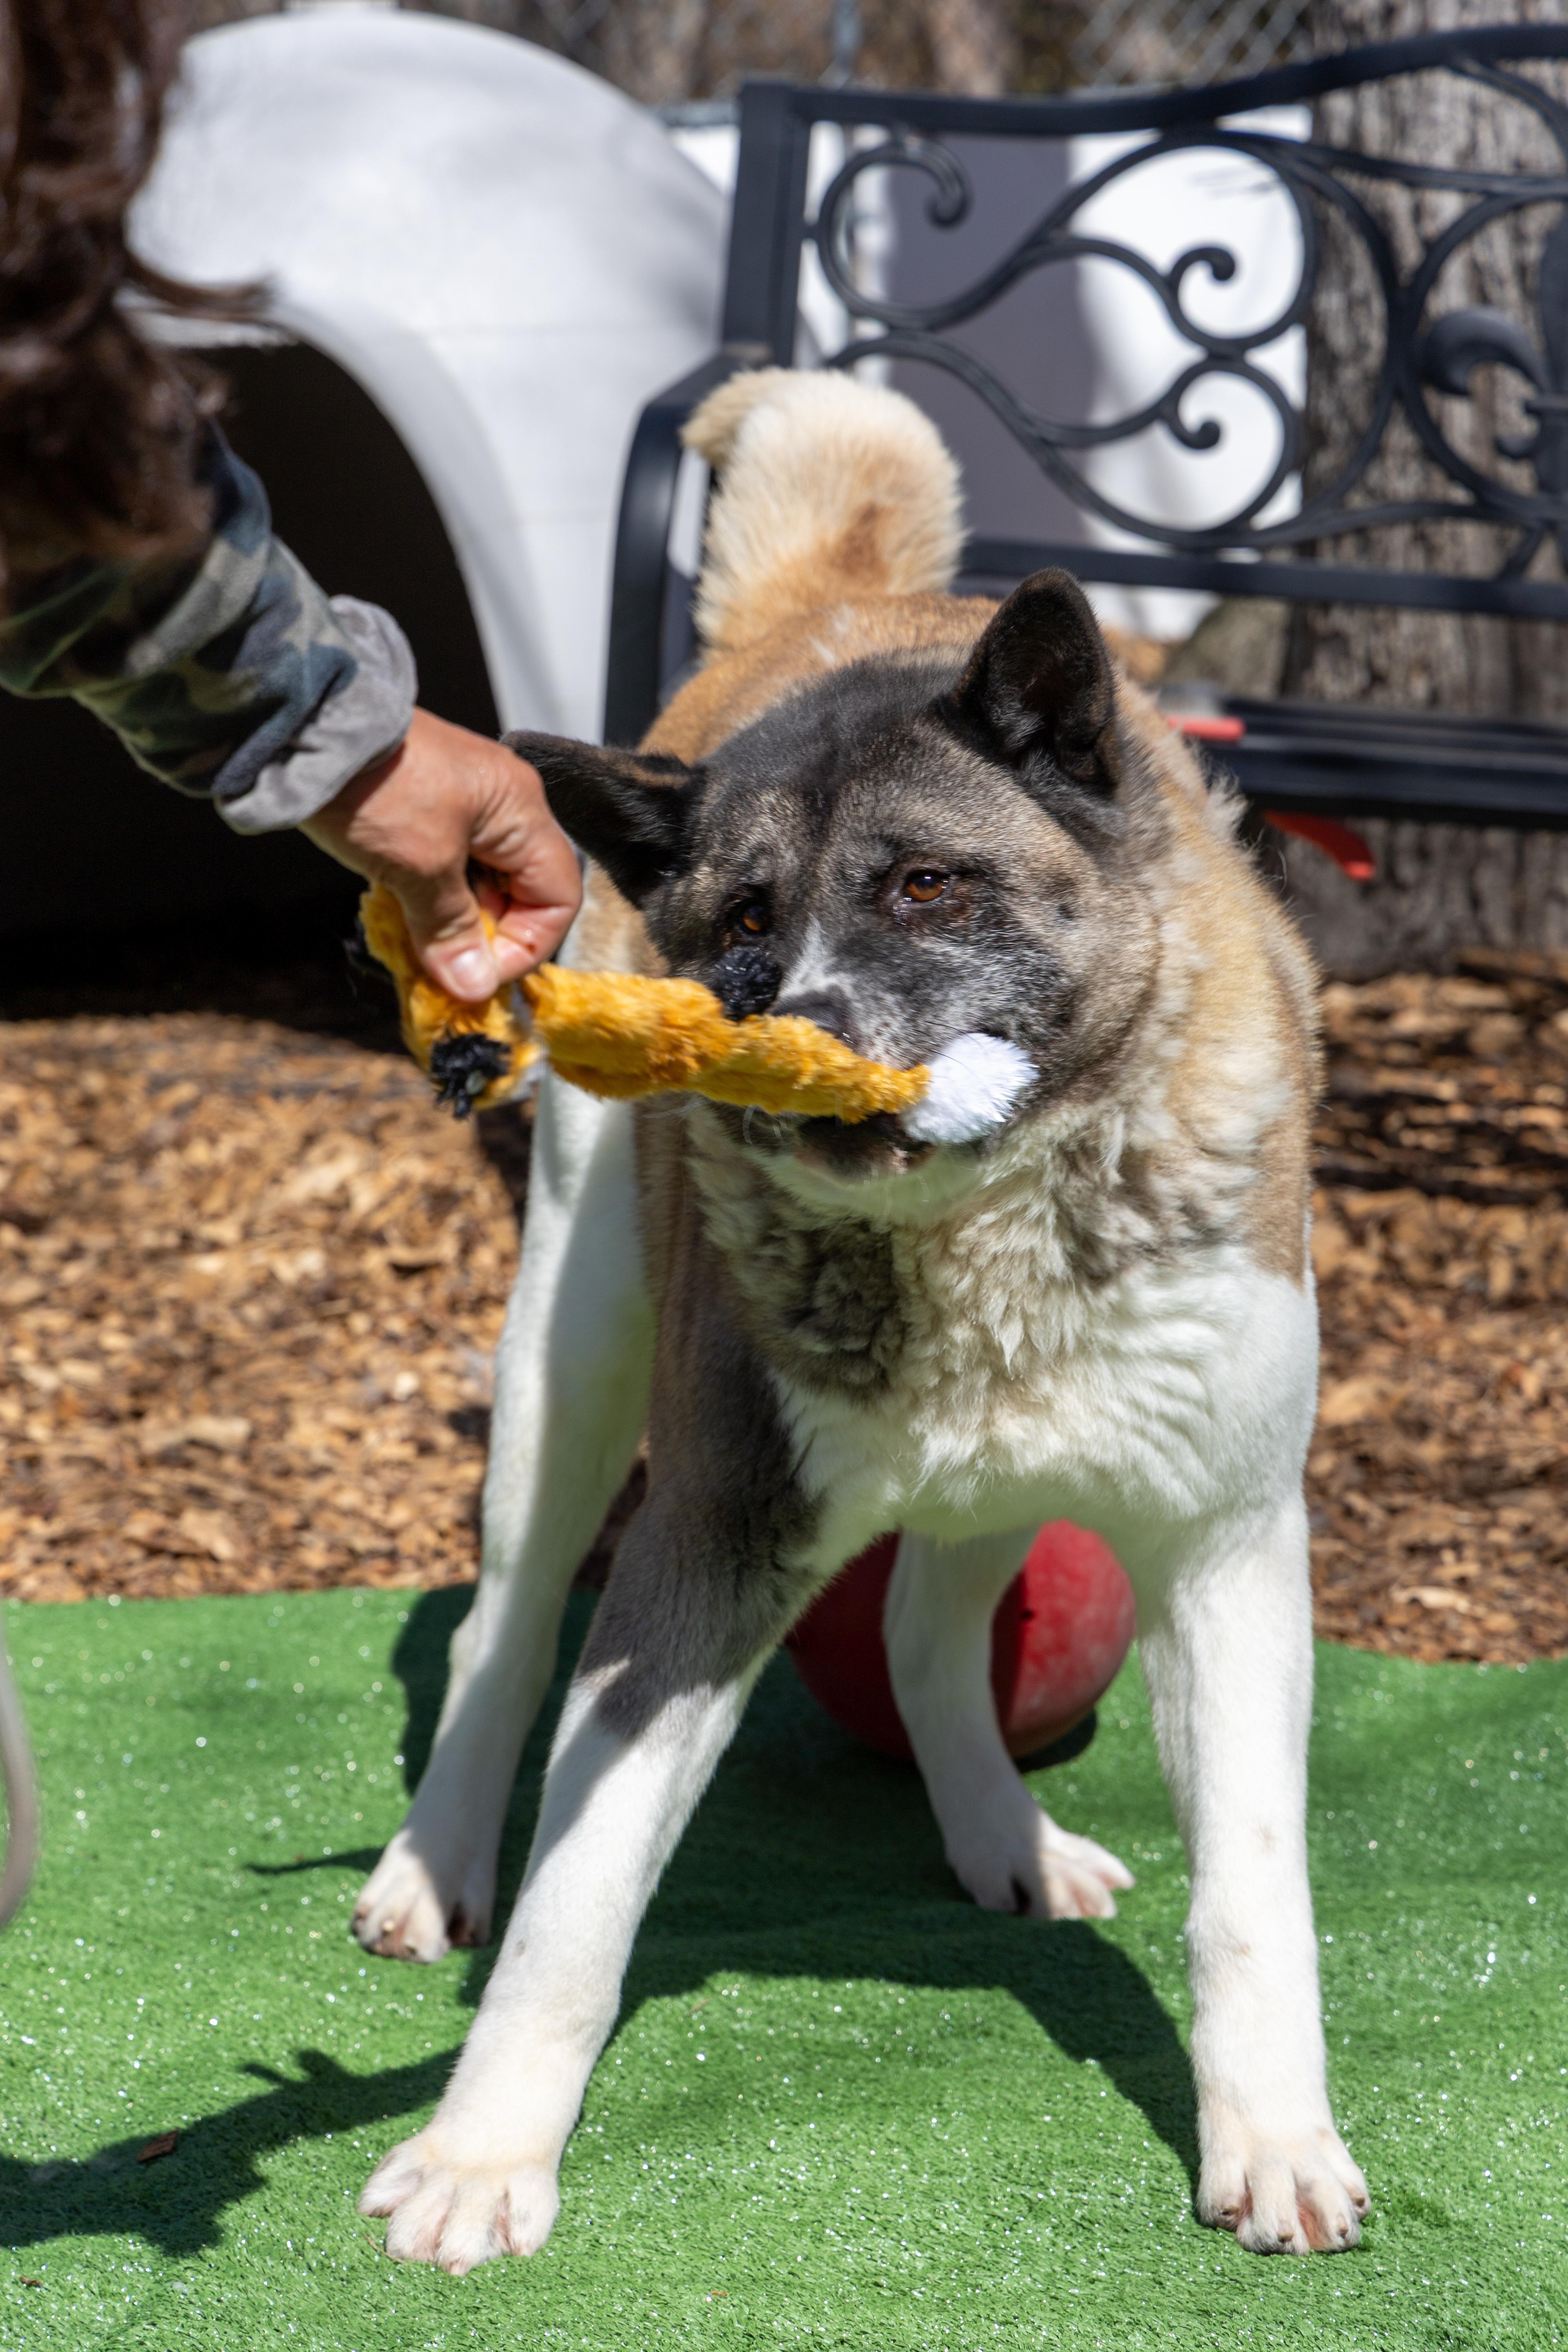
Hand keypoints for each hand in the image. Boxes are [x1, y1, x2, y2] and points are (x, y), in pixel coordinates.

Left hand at [302, 708, 581, 1001]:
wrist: (303, 725)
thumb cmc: (374, 784)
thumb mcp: (419, 867)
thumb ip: (451, 929)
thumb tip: (473, 986)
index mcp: (521, 810)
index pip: (558, 897)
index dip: (527, 946)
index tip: (479, 973)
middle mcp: (502, 803)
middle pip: (520, 893)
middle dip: (485, 937)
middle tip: (443, 966)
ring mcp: (462, 802)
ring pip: (478, 884)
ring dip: (452, 922)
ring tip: (417, 943)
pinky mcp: (424, 806)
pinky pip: (445, 866)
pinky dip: (427, 897)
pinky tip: (401, 913)